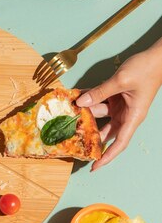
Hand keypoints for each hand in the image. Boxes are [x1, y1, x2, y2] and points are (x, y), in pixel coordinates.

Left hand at [76, 40, 161, 169]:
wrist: (156, 56)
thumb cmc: (145, 70)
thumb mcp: (120, 81)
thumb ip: (99, 92)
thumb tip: (81, 102)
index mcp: (133, 117)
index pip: (119, 143)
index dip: (107, 157)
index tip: (94, 166)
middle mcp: (126, 114)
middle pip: (106, 131)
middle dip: (89, 134)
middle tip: (72, 138)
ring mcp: (121, 105)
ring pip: (100, 113)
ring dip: (86, 112)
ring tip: (69, 111)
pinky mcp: (117, 95)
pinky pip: (100, 99)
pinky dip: (89, 97)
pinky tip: (76, 96)